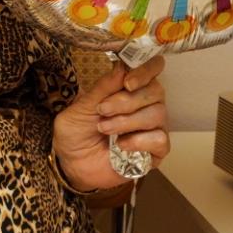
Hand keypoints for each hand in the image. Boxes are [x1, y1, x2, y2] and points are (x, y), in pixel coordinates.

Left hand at [52, 55, 170, 197]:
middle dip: (127, 100)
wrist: (72, 164)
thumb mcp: (80, 108)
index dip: (146, 70)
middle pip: (156, 91)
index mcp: (130, 88)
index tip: (128, 82)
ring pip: (158, 114)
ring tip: (104, 129)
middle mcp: (147, 104)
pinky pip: (160, 139)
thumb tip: (121, 68)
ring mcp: (153, 127)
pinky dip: (139, 141)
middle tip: (103, 110)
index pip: (152, 68)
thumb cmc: (77, 132)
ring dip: (127, 121)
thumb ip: (101, 89)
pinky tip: (121, 146)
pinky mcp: (156, 151)